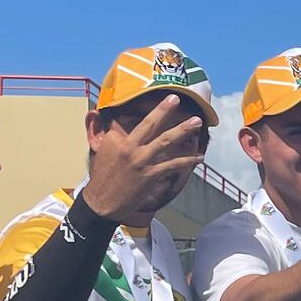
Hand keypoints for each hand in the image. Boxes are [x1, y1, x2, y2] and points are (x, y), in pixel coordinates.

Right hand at [83, 100, 205, 221]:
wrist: (101, 203)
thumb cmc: (102, 178)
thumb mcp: (102, 152)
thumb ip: (115, 138)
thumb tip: (120, 128)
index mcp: (116, 139)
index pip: (133, 125)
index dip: (146, 121)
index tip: (158, 109)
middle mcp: (129, 147)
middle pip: (150, 124)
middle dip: (164, 109)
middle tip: (176, 98)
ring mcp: (141, 161)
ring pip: (165, 141)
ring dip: (183, 130)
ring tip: (196, 121)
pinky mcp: (150, 175)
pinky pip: (173, 165)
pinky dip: (187, 160)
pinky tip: (199, 157)